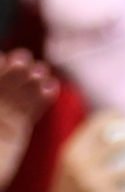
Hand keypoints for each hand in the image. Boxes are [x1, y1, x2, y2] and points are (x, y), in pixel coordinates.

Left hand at [0, 53, 57, 187]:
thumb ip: (4, 105)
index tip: (6, 58)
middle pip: (4, 85)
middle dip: (16, 72)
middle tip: (25, 61)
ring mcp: (3, 119)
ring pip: (20, 96)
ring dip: (32, 83)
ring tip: (42, 73)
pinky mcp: (17, 133)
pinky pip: (32, 112)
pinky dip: (42, 100)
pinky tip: (51, 88)